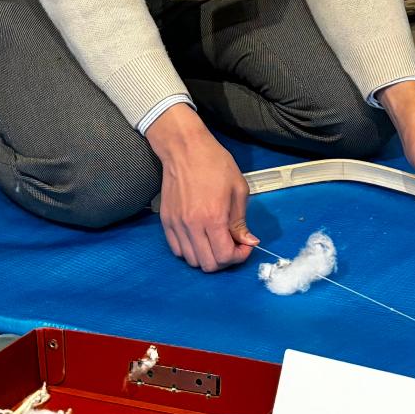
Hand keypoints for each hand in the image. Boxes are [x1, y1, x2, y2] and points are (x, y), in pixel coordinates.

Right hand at [146, 105, 257, 271]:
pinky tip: (200, 237)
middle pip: (208, 264)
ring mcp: (176, 225)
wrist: (185, 149)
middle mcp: (192, 226)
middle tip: (233, 245)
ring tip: (216, 241)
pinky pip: (177, 250)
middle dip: (225, 259)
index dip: (239, 256)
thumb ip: (241, 221)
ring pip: (191, 260)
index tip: (245, 245)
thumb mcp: (238, 189)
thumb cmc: (215, 164)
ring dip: (207, 256)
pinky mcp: (166, 222)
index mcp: (213, 217)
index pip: (225, 256)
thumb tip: (248, 242)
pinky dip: (191, 251)